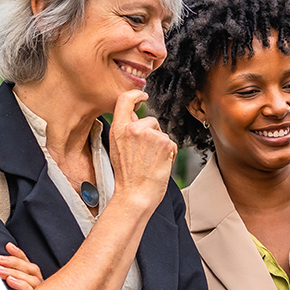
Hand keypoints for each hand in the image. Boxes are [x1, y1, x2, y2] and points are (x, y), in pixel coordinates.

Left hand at [0, 242, 43, 289]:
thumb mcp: (10, 282)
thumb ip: (6, 273)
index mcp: (32, 275)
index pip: (25, 261)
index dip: (17, 253)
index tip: (7, 245)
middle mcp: (37, 281)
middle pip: (28, 267)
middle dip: (12, 261)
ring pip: (29, 278)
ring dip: (12, 272)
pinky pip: (29, 289)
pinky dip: (19, 284)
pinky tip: (9, 280)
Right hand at [108, 90, 177, 211]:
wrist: (135, 195)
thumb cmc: (127, 177)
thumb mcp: (117, 149)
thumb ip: (125, 131)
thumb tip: (134, 114)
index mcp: (118, 129)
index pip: (124, 100)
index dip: (136, 94)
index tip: (143, 95)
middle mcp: (133, 128)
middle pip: (150, 120)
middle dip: (153, 133)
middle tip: (145, 155)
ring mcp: (150, 134)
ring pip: (162, 132)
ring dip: (161, 145)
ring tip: (150, 162)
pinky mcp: (165, 142)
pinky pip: (171, 143)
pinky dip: (169, 153)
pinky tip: (159, 165)